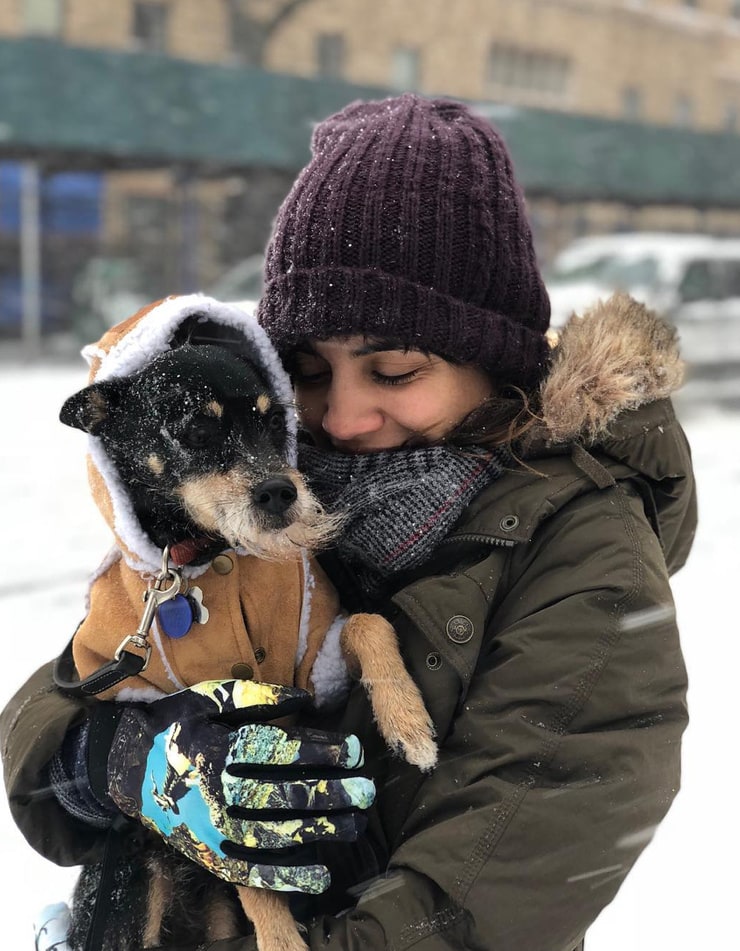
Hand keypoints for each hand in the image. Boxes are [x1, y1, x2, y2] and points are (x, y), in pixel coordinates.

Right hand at [104, 680, 373, 891]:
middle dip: (330, 793)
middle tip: (367, 791)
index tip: (355, 751)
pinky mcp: (209, 856)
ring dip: (319, 832)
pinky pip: (251, 873)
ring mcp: (212, 830)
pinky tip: (321, 874)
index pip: (280, 751)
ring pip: (274, 836)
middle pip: (282, 796)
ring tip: (356, 825)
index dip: (321, 751)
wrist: (125, 769)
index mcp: (218, 749)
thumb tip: (306, 698)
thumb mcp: (209, 698)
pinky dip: (286, 877)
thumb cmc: (176, 725)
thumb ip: (257, 695)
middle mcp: (216, 793)